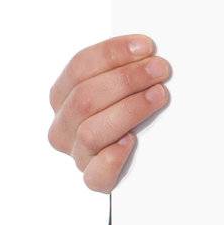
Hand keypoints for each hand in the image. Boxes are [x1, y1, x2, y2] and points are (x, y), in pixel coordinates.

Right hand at [47, 34, 172, 191]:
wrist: (142, 154)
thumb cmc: (131, 106)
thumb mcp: (122, 82)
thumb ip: (126, 65)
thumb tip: (147, 49)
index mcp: (63, 94)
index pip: (79, 67)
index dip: (112, 53)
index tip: (146, 46)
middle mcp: (64, 125)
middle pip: (85, 98)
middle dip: (126, 79)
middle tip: (159, 69)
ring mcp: (77, 153)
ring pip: (91, 132)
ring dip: (128, 109)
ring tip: (158, 96)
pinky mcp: (95, 179)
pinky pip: (96, 175)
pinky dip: (112, 158)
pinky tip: (131, 141)